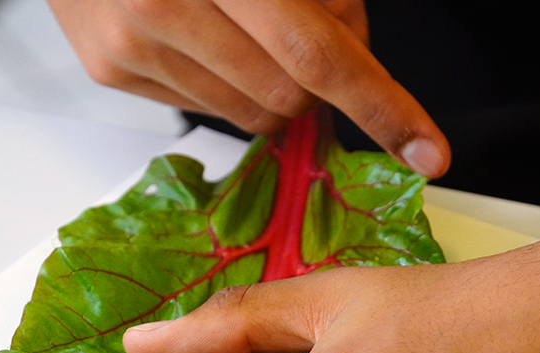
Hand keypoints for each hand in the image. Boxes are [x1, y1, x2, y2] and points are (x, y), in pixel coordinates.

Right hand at [47, 0, 449, 177]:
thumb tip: (358, 58)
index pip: (318, 54)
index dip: (380, 105)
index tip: (428, 150)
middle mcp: (164, 3)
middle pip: (288, 96)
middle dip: (316, 82)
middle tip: (300, 34)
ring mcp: (131, 43)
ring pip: (249, 115)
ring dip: (272, 87)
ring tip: (244, 30)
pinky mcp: (112, 69)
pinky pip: (206, 112)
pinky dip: (226, 85)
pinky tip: (204, 38)